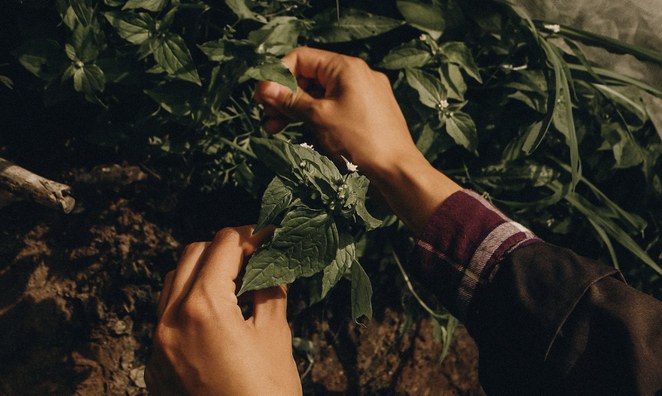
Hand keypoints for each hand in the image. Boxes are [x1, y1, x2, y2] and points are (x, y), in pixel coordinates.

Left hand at [145, 226, 301, 395]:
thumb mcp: (276, 338)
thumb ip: (271, 291)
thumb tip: (272, 265)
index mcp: (204, 308)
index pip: (223, 246)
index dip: (250, 235)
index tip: (269, 237)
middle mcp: (171, 320)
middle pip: (192, 255)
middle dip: (224, 249)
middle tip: (254, 256)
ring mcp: (157, 344)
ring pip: (173, 282)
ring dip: (201, 271)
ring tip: (234, 282)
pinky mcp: (154, 364)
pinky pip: (165, 314)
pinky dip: (188, 301)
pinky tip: (216, 313)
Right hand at [255, 47, 416, 181]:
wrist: (396, 170)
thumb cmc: (361, 140)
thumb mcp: (319, 117)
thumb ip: (290, 100)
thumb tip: (263, 88)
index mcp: (346, 68)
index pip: (302, 58)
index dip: (279, 75)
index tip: (263, 96)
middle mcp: (357, 75)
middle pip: (310, 77)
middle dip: (286, 96)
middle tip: (267, 115)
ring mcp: (363, 94)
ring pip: (321, 96)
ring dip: (297, 110)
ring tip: (275, 128)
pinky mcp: (367, 113)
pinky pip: (335, 109)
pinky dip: (316, 118)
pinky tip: (302, 133)